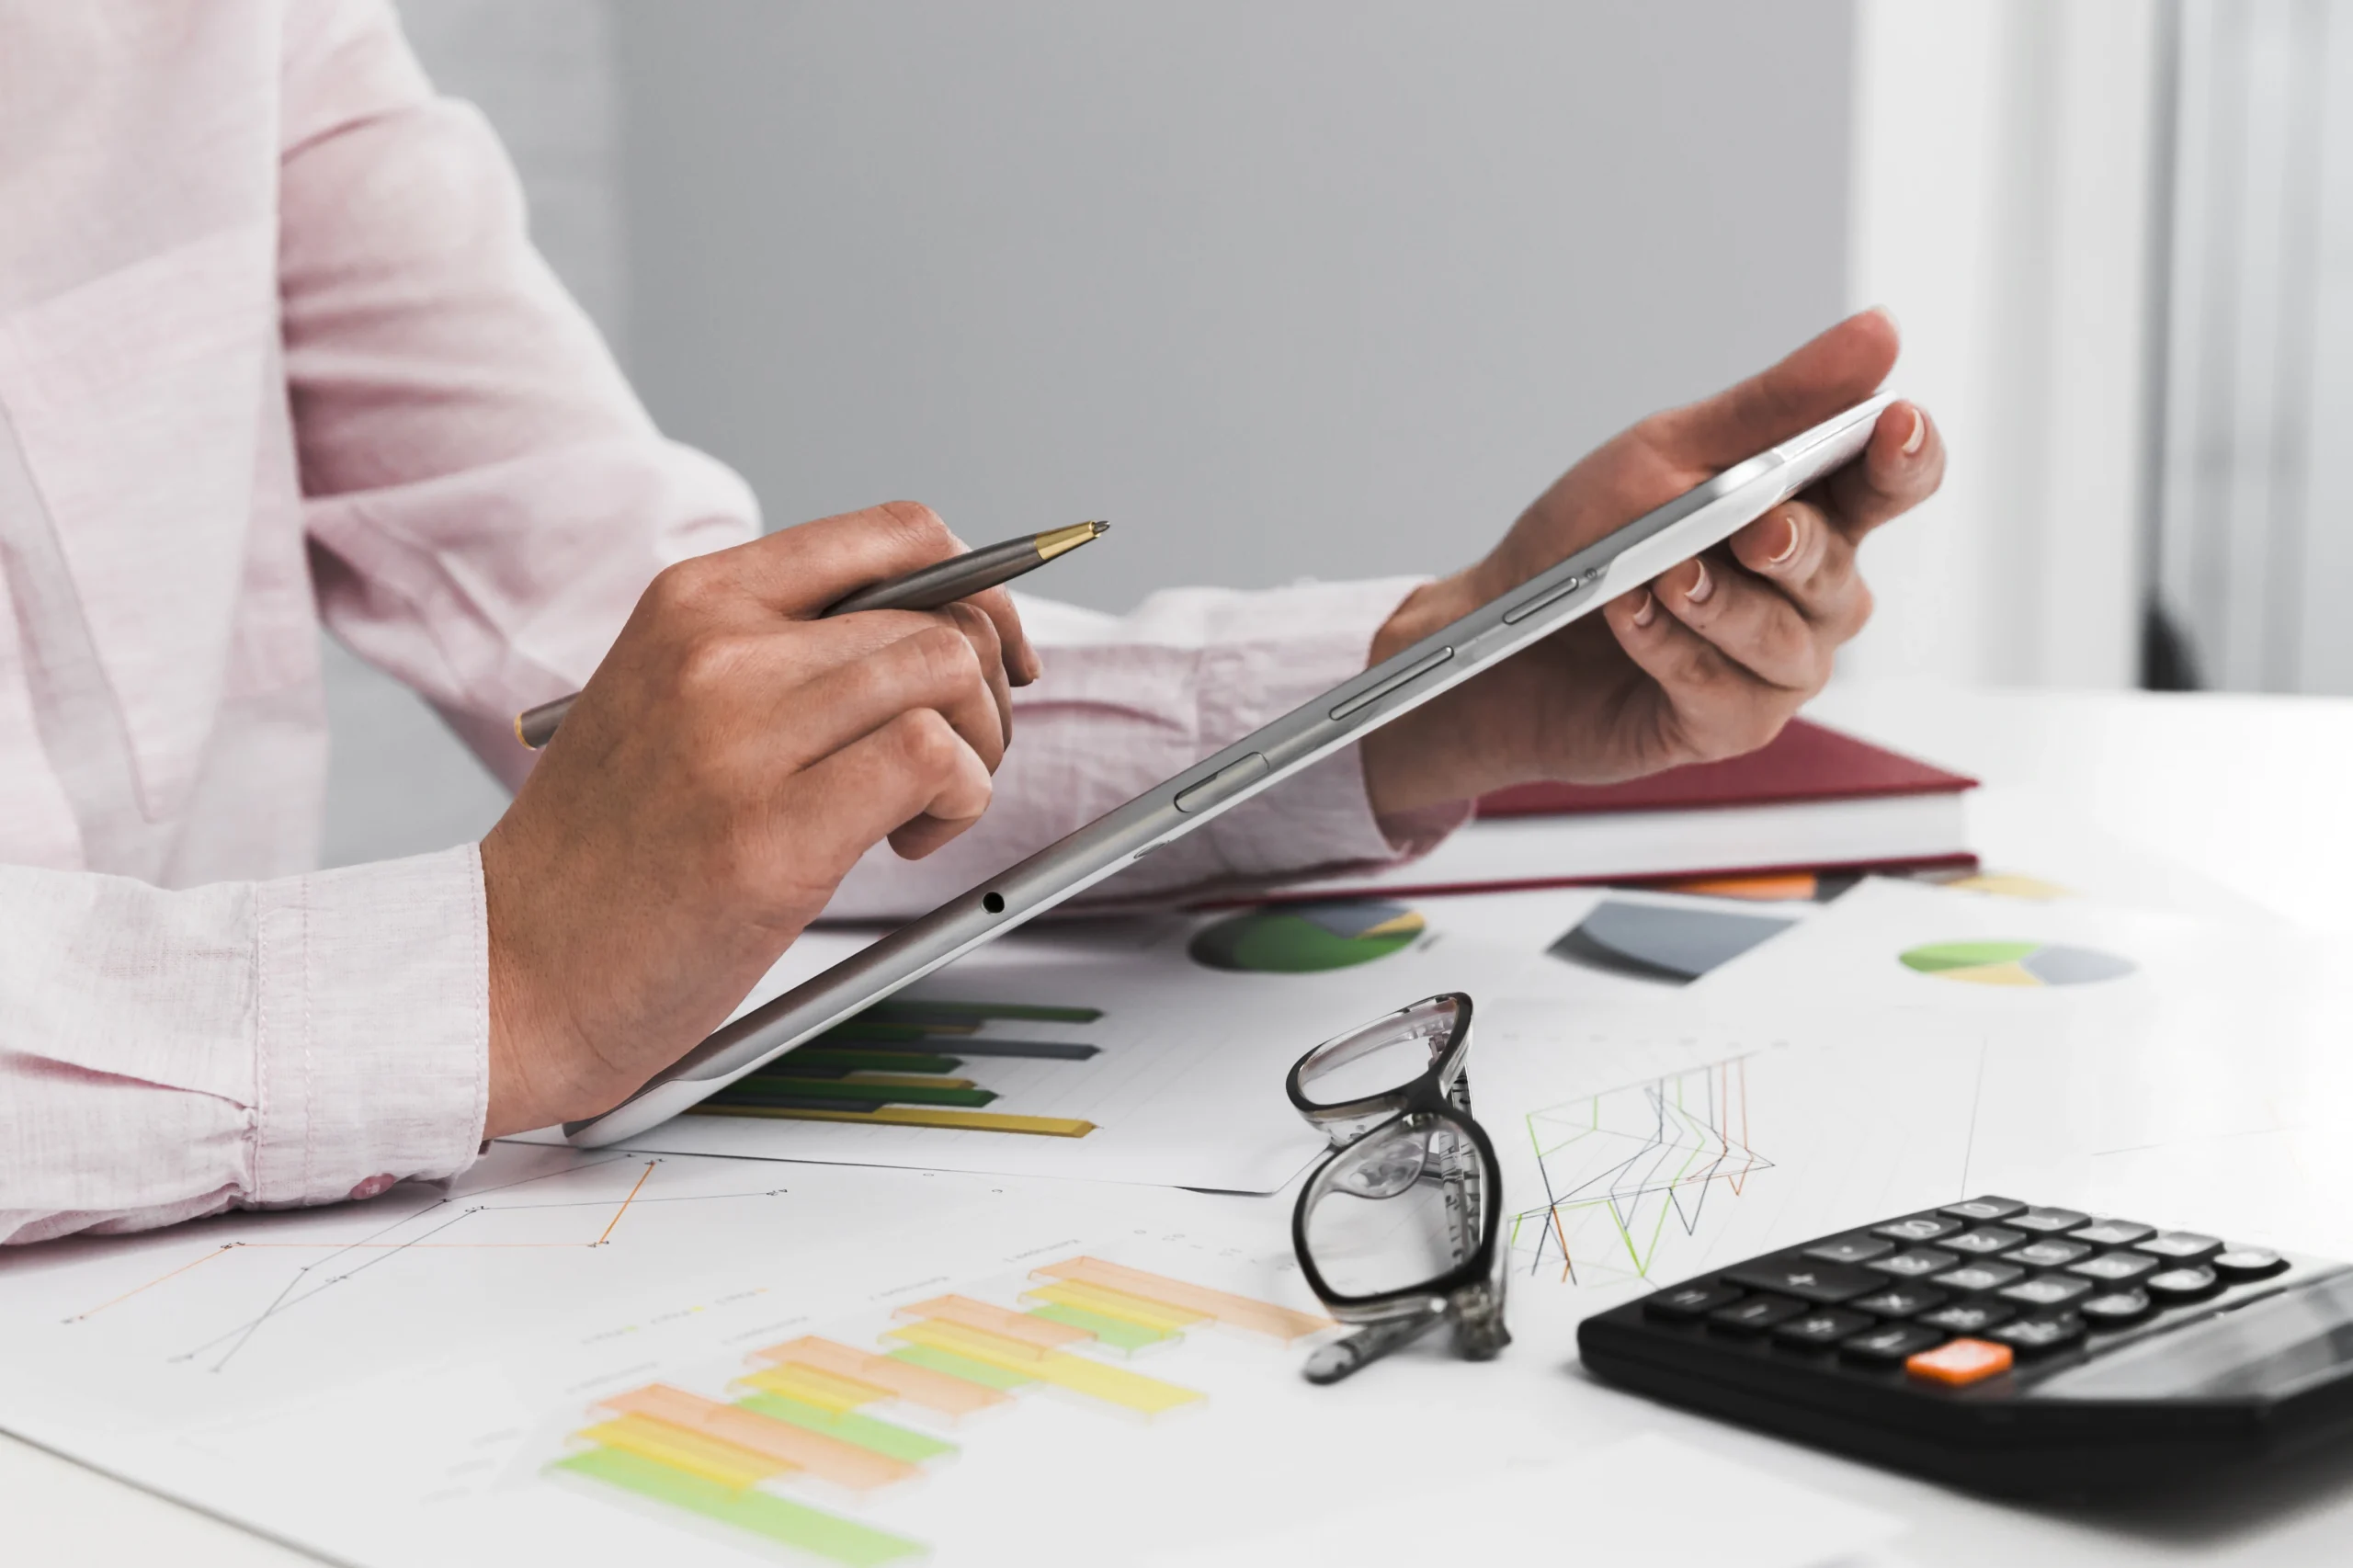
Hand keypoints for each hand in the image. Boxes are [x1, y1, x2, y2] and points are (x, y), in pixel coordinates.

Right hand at [477, 501, 1036, 1137]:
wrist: (512, 969)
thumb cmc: (610, 853)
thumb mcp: (673, 702)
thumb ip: (786, 655)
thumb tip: (948, 633)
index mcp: (694, 599)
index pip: (894, 535)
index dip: (980, 587)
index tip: (999, 652)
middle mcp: (717, 647)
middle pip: (942, 612)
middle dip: (990, 692)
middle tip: (959, 765)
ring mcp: (741, 735)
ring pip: (949, 672)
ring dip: (979, 750)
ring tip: (922, 811)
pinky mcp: (774, 833)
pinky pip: (934, 760)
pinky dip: (958, 801)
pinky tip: (906, 844)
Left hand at [1360, 309, 1943, 821]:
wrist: (1498, 635)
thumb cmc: (1586, 541)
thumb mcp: (1667, 454)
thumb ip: (1774, 406)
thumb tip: (1879, 333)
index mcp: (1811, 513)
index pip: (1894, 482)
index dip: (1908, 456)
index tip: (1895, 425)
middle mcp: (1811, 595)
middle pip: (1839, 568)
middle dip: (1793, 545)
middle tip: (1751, 531)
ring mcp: (1775, 665)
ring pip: (1784, 639)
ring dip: (1717, 602)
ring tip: (1656, 576)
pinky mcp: (1727, 724)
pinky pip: (1723, 689)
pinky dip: (1669, 647)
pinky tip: (1628, 617)